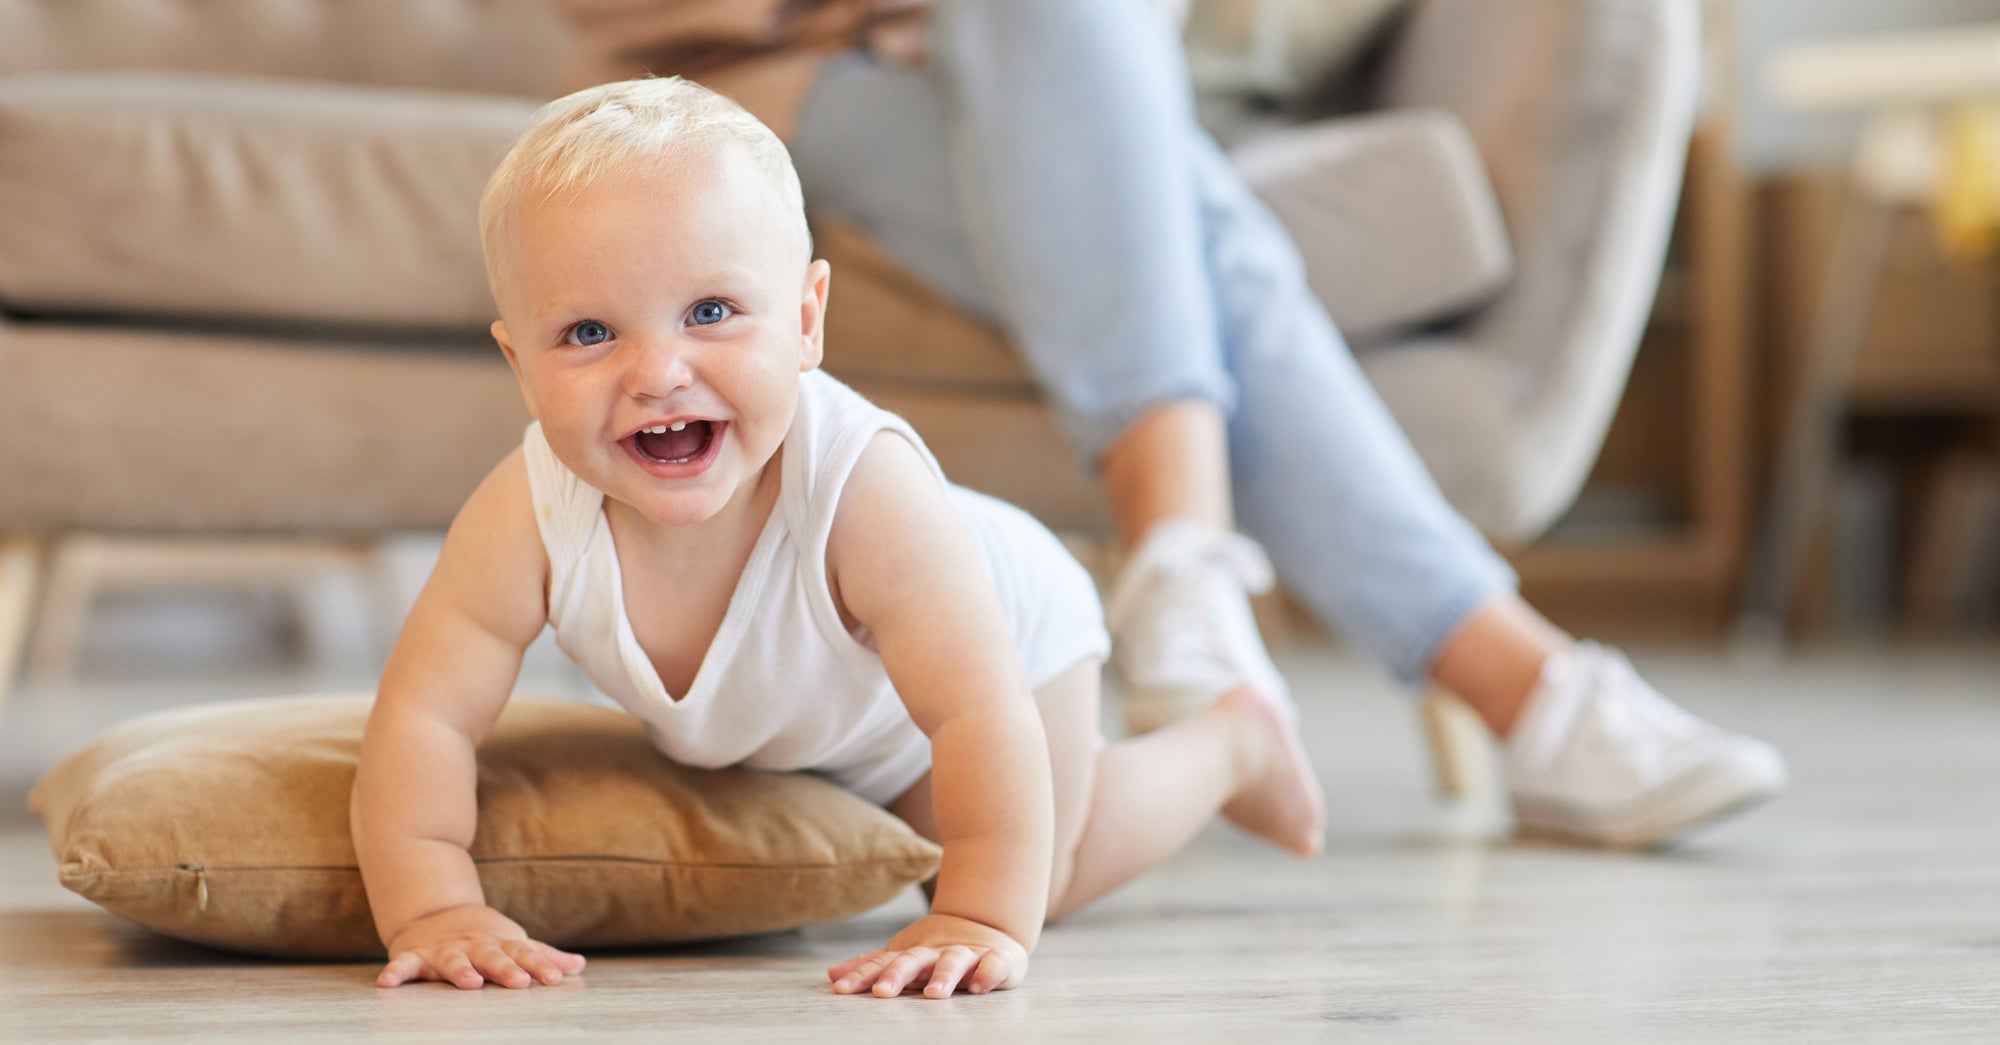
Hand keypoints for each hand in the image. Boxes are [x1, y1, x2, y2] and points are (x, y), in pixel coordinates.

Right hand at [376, 904, 585, 989]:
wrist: (436, 912)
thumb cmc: (484, 938)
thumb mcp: (513, 943)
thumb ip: (543, 956)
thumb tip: (580, 966)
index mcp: (500, 944)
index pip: (524, 954)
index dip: (541, 965)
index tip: (555, 979)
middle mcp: (474, 946)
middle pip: (492, 956)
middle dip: (505, 968)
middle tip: (519, 982)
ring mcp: (444, 950)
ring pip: (452, 960)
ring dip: (460, 971)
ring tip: (469, 983)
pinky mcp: (415, 956)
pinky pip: (404, 965)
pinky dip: (395, 972)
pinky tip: (387, 984)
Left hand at [827, 913, 1029, 998]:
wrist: (988, 927)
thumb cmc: (938, 952)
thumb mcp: (905, 958)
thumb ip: (873, 967)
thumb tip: (832, 974)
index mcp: (913, 954)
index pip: (883, 962)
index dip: (861, 976)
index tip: (841, 990)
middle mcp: (937, 952)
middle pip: (914, 959)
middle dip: (897, 975)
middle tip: (881, 992)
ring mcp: (968, 954)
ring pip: (954, 960)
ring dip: (944, 975)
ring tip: (933, 994)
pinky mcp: (998, 958)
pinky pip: (994, 964)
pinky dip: (988, 973)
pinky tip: (979, 987)